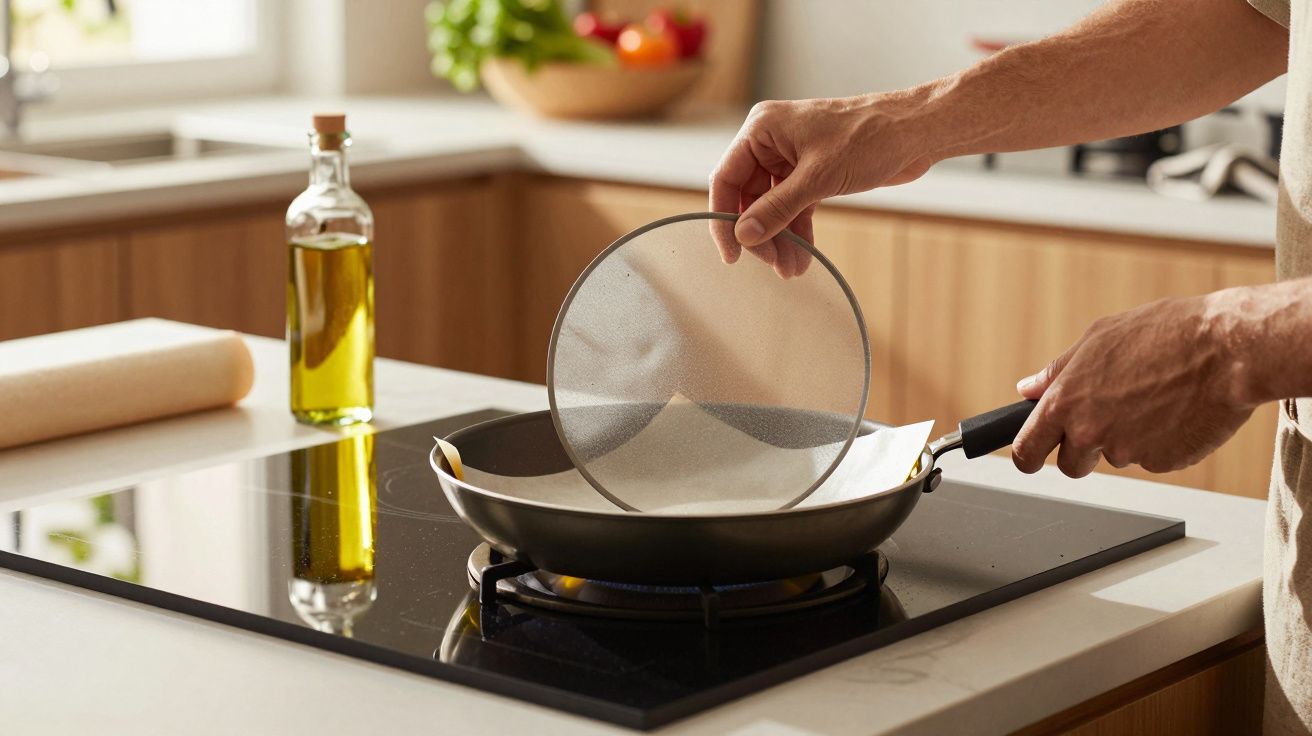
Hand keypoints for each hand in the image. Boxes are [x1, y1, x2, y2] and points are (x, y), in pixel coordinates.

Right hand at [709, 93, 937, 277]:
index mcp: (762, 129)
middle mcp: (772, 142)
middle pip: (748, 198)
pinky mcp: (813, 173)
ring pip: (772, 207)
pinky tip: (803, 255)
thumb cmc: (870, 137)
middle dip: (760, 233)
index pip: (726, 179)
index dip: (724, 219)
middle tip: (773, 263)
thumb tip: (745, 235)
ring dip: (780, 238)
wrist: (916, 131)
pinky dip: (797, 231)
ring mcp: (792, 158)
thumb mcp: (818, 177)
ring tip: (791, 269)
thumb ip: (777, 208)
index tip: (732, 255)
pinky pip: (794, 207)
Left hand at [1011, 293, 1255, 477]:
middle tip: (1108, 420)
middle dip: (1083, 451)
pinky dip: (1161, 441)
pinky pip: (1153, 458)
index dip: (1028, 456)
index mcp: (1066, 401)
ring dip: (1128, 439)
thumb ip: (1059, 370)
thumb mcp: (1100, 337)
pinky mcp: (1162, 462)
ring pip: (1116, 457)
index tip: (1031, 457)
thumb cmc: (1167, 334)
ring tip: (1154, 398)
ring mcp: (1126, 451)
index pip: (1026, 449)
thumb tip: (1029, 389)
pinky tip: (1177, 410)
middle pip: (1071, 466)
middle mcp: (1090, 431)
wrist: (1229, 349)